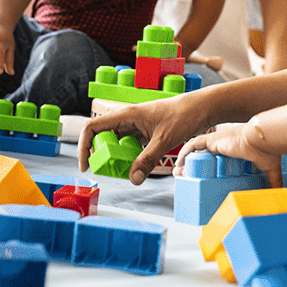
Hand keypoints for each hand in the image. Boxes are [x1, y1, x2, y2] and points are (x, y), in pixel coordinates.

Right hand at [77, 95, 210, 183]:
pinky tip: (137, 165)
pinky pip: (131, 145)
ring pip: (117, 142)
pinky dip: (130, 156)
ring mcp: (137, 125)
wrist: (203, 107)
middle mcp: (128, 118)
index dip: (84, 146)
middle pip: (102, 137)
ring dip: (116, 157)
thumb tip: (133, 179)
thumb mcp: (165, 140)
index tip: (86, 164)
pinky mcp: (147, 131)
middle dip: (101, 154)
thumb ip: (147, 160)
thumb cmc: (184, 115)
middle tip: (109, 171)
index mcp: (126, 115)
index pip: (92, 127)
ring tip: (123, 171)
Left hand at [174, 118, 284, 188]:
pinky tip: (180, 162)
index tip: (203, 177)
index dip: (208, 166)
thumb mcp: (270, 168)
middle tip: (185, 177)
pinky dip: (185, 152)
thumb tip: (281, 194)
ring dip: (186, 161)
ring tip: (179, 173)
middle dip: (192, 166)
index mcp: (234, 150)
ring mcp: (217, 141)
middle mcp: (223, 144)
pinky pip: (193, 144)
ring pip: (196, 151)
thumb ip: (273, 181)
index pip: (217, 157)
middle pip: (203, 155)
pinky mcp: (212, 140)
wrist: (263, 139)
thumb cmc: (267, 150)